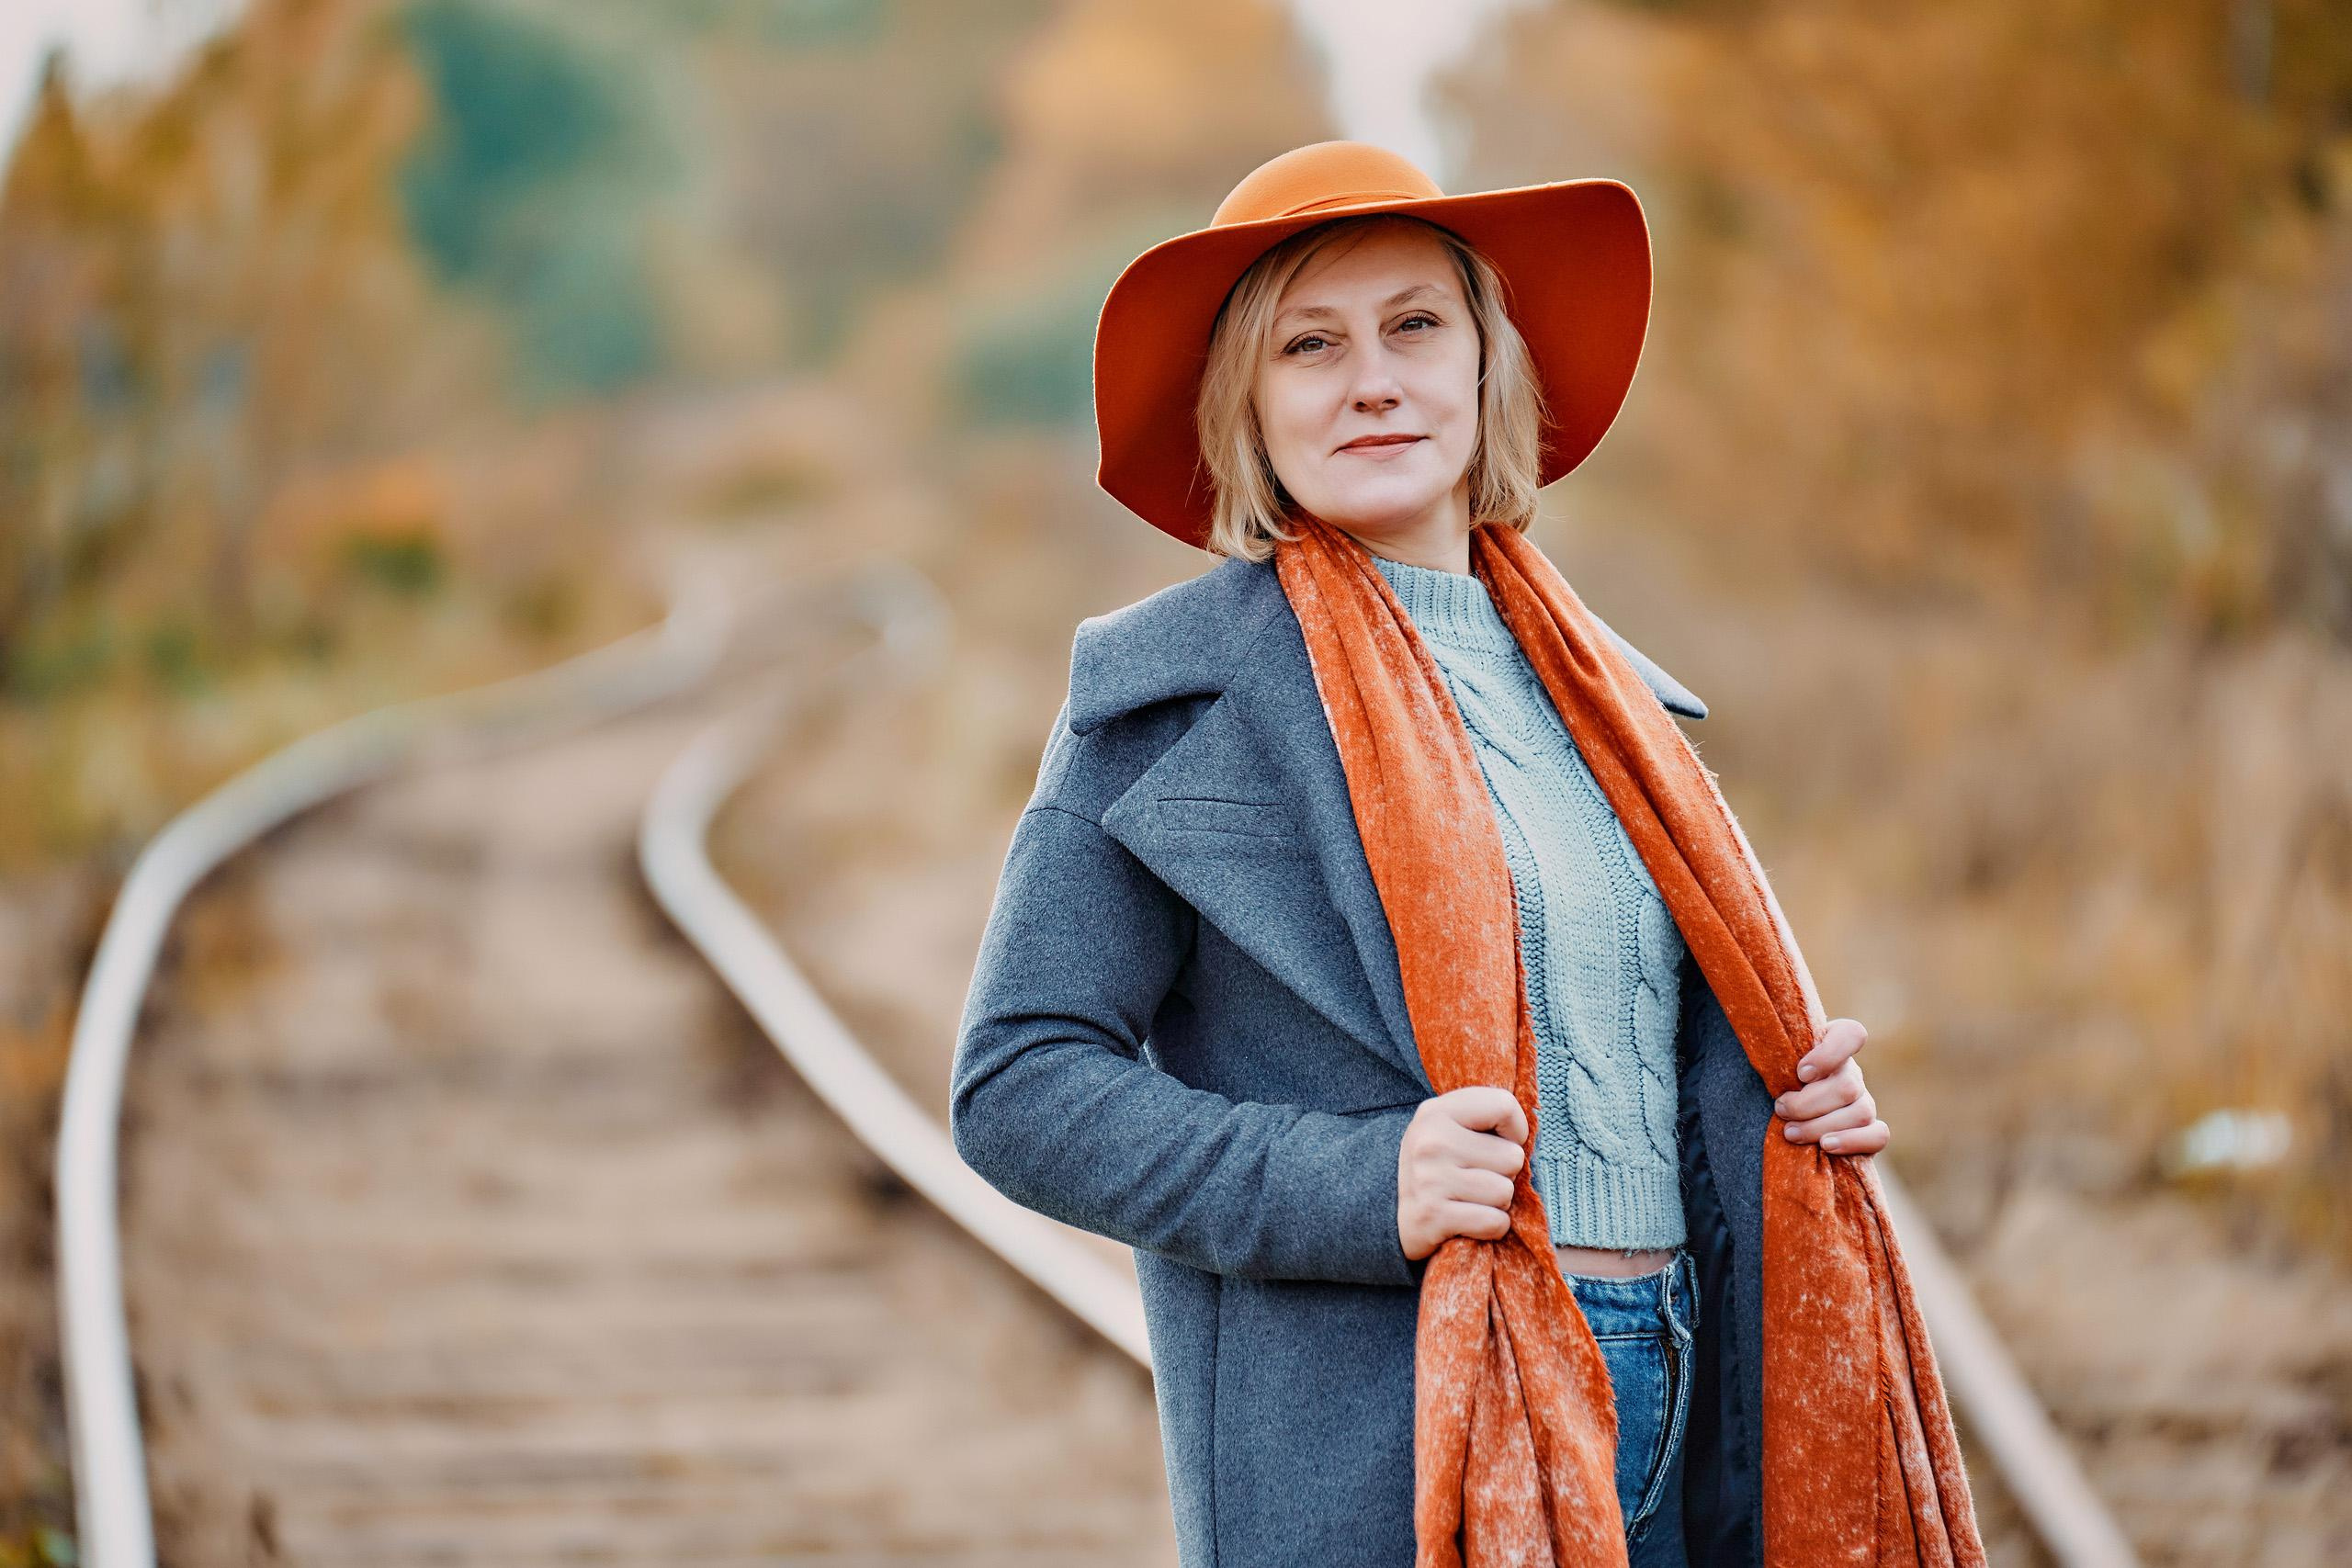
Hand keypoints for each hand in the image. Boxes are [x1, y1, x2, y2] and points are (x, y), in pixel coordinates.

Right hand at [1397, 1086, 1527, 1261]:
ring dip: (1496, 1202)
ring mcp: (1429, 1180)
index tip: (1498, 1142)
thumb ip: (1485, 1116)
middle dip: (1503, 1173)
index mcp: (1436, 1112)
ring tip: (1471, 1199)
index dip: (1515, 1130)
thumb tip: (1530, 1132)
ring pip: (1505, 1192)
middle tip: (1476, 1178)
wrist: (1385, 1209)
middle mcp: (1430, 1142)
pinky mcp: (1433, 1217)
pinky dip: (1490, 1227)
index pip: (1504, 1106)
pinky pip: (1494, 1222)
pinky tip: (1469, 1220)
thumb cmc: (1436, 1165)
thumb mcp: (1449, 1127)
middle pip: (1512, 1156)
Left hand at [1774, 1016, 1889, 1154]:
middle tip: (1780, 1109)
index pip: (1852, 1035)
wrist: (1776, 1111)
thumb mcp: (1768, 1059)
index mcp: (1832, 1045)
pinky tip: (1826, 1146)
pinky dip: (1852, 1141)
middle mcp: (1852, 1071)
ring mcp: (1864, 1100)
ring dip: (1820, 1126)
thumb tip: (1743, 1025)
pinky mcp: (1869, 1129)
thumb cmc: (1769, 1078)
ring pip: (1860, 1112)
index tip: (1800, 1072)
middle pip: (1848, 1086)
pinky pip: (1878, 1135)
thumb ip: (1769, 1047)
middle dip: (1808, 1104)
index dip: (1830, 1054)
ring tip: (1790, 1132)